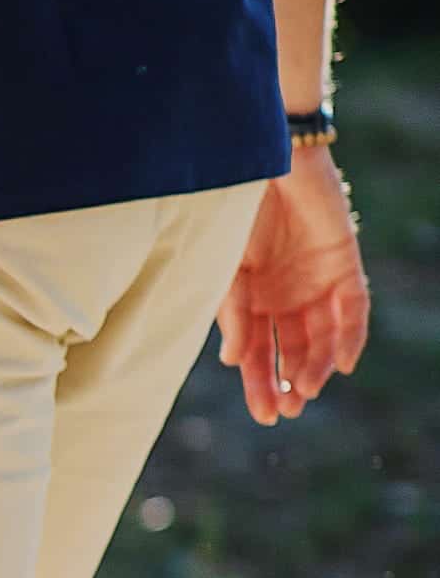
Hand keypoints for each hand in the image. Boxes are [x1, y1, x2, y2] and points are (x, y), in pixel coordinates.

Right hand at [218, 149, 369, 425]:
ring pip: (324, 336)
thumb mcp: (224, 269)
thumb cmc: (233, 213)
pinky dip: (351, 336)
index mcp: (251, 299)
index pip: (257, 352)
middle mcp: (285, 295)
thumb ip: (231, 313)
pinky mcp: (344, 264)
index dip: (260, 384)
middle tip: (288, 410)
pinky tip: (345, 363)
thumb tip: (232, 361)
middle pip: (292, 350)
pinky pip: (354, 308)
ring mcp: (317, 281)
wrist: (263, 162)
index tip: (264, 415)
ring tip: (307, 389)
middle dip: (289, 382)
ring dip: (318, 365)